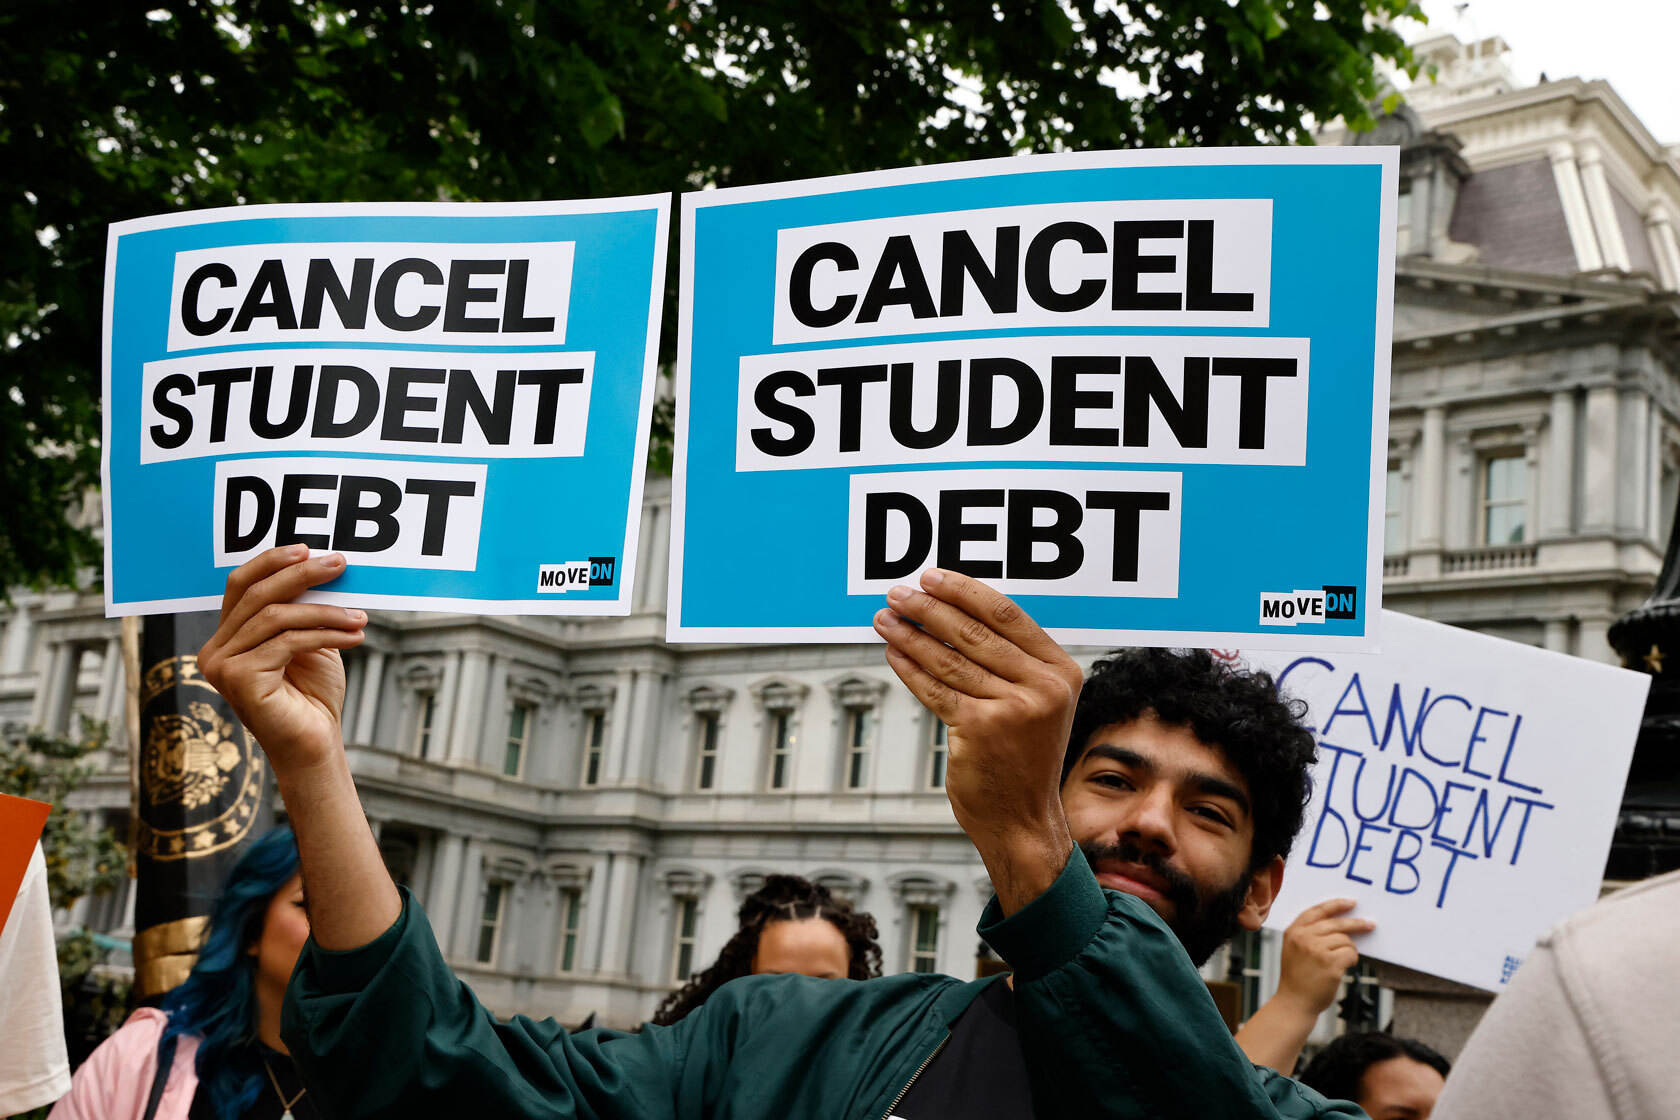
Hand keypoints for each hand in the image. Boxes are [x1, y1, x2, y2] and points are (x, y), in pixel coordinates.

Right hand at [198, 545, 365, 777]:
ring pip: (276, 616)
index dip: (271, 562)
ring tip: (360, 616)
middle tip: (339, 564)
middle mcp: (215, 650)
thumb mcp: (310, 641)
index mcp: (226, 638)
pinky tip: (355, 636)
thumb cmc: (312, 695)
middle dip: (302, 575)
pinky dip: (326, 633)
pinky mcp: (239, 680)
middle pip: (256, 594)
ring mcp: (222, 666)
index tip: (308, 549)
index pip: (241, 586)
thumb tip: (324, 565)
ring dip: (325, 610)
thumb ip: (304, 608)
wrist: (316, 743)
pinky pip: (288, 641)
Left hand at [874, 568, 1084, 912]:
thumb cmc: (1022, 758)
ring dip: (910, 634)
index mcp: (1060, 672)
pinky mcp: (981, 729)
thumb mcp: (1037, 704)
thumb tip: (952, 612)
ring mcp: (1013, 709)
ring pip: (949, 659)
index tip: (932, 577)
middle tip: (897, 592)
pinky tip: (892, 652)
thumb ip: (1012, 662)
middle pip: (974, 632)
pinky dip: (909, 668)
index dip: (964, 591)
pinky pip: (936, 689)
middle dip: (929, 608)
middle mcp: (1042, 687)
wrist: (1023, 818)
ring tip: (884, 618)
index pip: (1007, 614)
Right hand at [1275, 898, 1373, 1015]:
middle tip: (1370, 924)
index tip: (1351, 902)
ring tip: (1341, 961)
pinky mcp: (1330, 964)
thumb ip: (1309, 934)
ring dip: (1349, 950)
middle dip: (1356, 924)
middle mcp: (1304, 938)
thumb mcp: (1294, 949)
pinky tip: (1344, 967)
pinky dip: (1352, 959)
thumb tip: (1340, 924)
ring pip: (1345, 940)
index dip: (1335, 905)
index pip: (1317, 911)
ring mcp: (1317, 950)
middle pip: (1336, 924)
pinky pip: (1350, 954)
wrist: (1294, 1003)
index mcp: (1293, 931)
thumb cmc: (1297, 977)